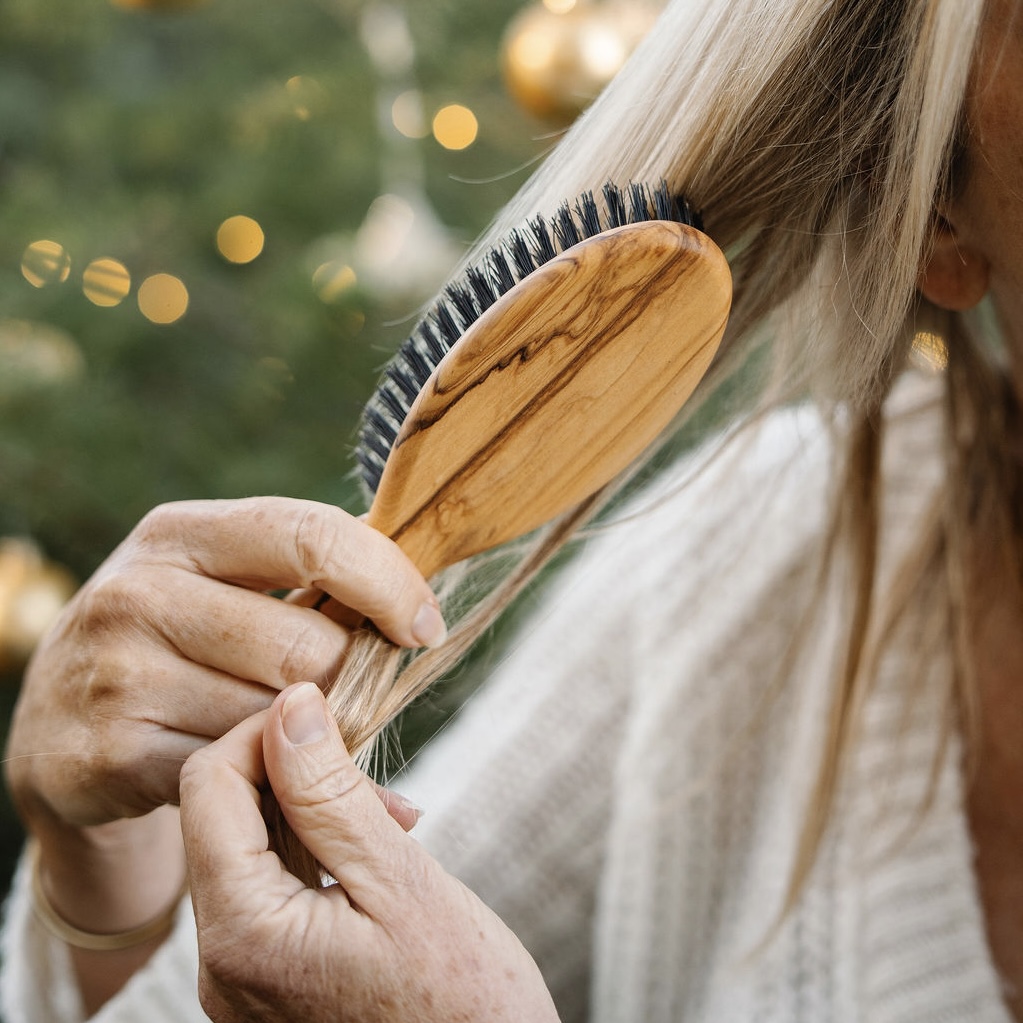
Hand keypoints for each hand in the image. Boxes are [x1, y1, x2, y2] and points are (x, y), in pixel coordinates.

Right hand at [5, 497, 445, 832]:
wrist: (59, 727)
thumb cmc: (180, 642)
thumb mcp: (225, 588)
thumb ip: (314, 585)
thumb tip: (429, 616)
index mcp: (182, 533)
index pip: (310, 536)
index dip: (386, 581)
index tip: (425, 626)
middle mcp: (140, 592)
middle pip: (306, 644)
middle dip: (349, 680)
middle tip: (349, 697)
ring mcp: (118, 674)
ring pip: (276, 718)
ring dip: (312, 739)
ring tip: (303, 738)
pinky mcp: (108, 753)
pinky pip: (237, 775)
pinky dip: (282, 789)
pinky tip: (282, 785)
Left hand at [180, 683, 559, 1022]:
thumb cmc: (463, 1004)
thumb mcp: (402, 883)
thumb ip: (333, 794)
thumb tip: (291, 705)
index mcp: (243, 936)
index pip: (207, 788)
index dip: (263, 731)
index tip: (328, 708)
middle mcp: (222, 965)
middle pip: (221, 817)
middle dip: (292, 769)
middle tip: (370, 762)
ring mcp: (243, 980)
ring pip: (248, 848)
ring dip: (312, 809)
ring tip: (390, 815)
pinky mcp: (270, 984)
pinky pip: (271, 890)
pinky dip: (317, 853)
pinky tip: (375, 849)